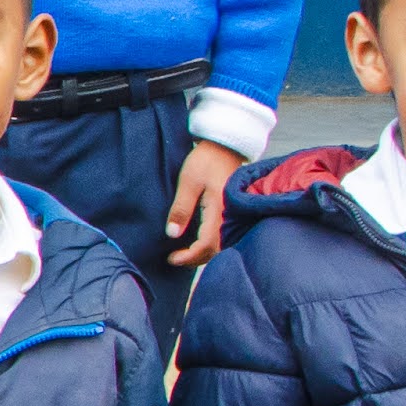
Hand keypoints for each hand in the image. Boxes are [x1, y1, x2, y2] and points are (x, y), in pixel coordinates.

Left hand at [164, 142, 236, 270]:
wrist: (226, 146)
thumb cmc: (206, 160)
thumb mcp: (188, 181)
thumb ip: (181, 208)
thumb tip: (172, 234)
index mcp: (220, 210)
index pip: (206, 244)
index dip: (189, 256)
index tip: (172, 258)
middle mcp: (230, 216)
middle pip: (215, 249)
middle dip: (195, 258)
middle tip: (175, 259)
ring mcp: (233, 214)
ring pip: (221, 244)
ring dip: (203, 253)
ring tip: (184, 254)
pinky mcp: (232, 212)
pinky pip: (223, 234)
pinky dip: (210, 244)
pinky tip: (198, 242)